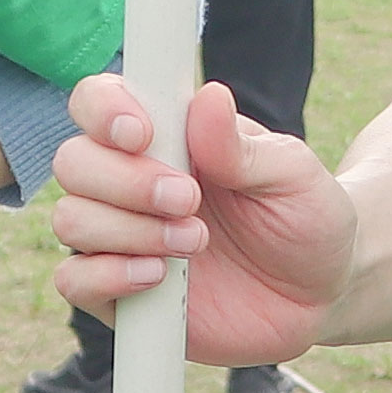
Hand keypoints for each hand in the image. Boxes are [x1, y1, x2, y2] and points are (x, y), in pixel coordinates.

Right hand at [46, 70, 351, 359]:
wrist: (321, 295)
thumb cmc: (306, 218)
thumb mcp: (292, 175)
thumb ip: (241, 145)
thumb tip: (208, 97)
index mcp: (166, 134)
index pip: (98, 100)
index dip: (103, 110)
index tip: (141, 134)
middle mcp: (129, 180)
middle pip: (73, 162)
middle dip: (126, 182)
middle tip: (190, 201)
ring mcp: (119, 237)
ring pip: (70, 220)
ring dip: (128, 231)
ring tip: (195, 242)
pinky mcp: (118, 292)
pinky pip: (74, 280)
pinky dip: (108, 276)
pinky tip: (159, 277)